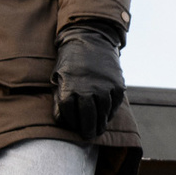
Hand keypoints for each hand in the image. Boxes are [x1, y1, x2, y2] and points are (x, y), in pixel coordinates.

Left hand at [52, 23, 124, 141]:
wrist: (90, 39)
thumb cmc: (70, 61)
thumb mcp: (58, 77)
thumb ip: (59, 99)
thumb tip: (63, 121)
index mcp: (69, 89)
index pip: (69, 116)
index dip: (71, 123)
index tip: (74, 126)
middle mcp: (87, 91)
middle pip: (88, 119)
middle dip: (88, 130)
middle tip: (89, 135)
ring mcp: (104, 89)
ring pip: (103, 114)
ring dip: (101, 123)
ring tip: (98, 127)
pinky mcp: (117, 86)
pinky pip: (115, 105)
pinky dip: (111, 111)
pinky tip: (106, 113)